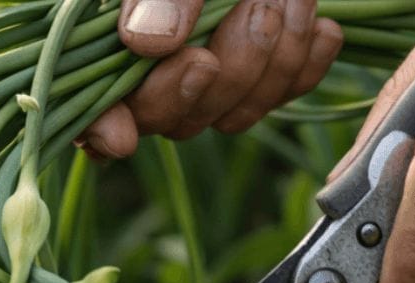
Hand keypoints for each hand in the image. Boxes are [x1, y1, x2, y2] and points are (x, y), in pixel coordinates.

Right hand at [75, 0, 342, 159]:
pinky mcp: (262, 67)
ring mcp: (209, 69)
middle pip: (173, 118)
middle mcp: (154, 64)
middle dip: (218, 73)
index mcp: (111, 33)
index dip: (101, 128)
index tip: (121, 137)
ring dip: (268, 61)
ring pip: (230, 114)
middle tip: (254, 7)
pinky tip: (319, 26)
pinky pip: (280, 95)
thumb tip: (150, 43)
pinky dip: (302, 64)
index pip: (94, 104)